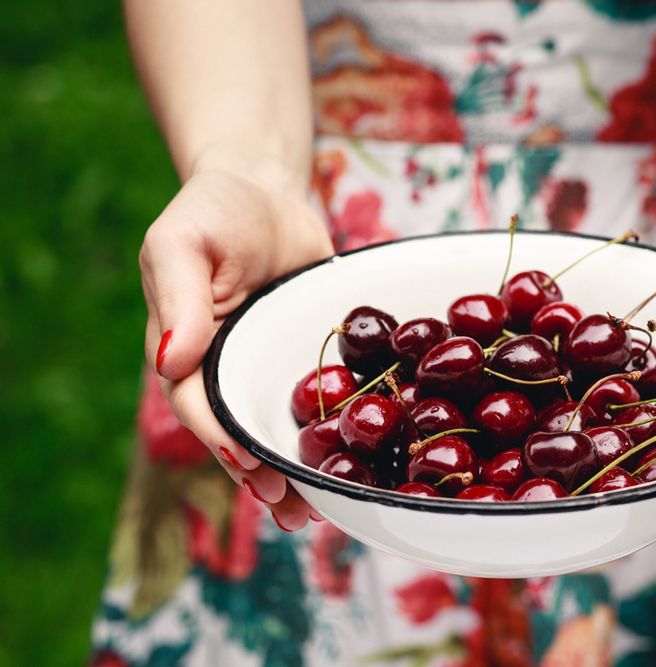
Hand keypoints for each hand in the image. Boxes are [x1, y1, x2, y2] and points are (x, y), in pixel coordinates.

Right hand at [141, 158, 332, 529]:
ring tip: (319, 512)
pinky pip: (315, 399)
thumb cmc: (213, 211)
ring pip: (277, 428)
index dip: (223, 438)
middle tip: (292, 508)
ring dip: (295, 470)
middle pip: (239, 433)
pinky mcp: (304, 357)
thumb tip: (170, 360)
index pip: (199, 405)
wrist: (264, 191)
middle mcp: (224, 368)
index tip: (251, 465)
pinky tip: (351, 461)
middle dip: (263, 475)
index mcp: (185, 350)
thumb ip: (178, 299)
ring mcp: (265, 366)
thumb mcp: (182, 243)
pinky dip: (329, 430)